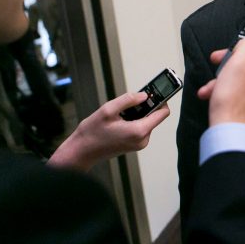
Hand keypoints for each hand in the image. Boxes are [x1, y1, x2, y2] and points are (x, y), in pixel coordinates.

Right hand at [47, 91, 169, 171]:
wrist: (81, 152)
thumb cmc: (92, 132)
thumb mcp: (108, 110)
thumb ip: (128, 100)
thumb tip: (144, 95)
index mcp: (139, 131)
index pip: (163, 113)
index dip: (161, 100)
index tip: (156, 91)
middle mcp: (143, 139)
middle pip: (155, 116)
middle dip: (145, 106)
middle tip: (130, 101)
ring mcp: (139, 143)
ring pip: (147, 121)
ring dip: (137, 114)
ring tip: (120, 114)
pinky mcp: (134, 144)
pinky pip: (140, 127)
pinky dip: (134, 120)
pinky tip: (119, 120)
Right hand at [197, 37, 244, 127]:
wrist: (229, 132)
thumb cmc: (234, 100)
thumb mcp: (239, 62)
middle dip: (233, 59)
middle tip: (221, 58)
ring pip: (243, 77)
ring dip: (225, 76)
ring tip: (212, 82)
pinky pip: (238, 91)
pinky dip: (224, 90)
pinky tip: (211, 93)